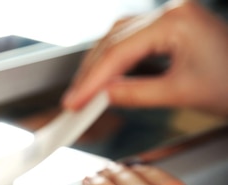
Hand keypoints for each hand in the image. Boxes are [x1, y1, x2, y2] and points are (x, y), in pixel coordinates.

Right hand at [63, 0, 227, 115]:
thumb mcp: (181, 94)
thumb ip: (136, 93)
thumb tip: (101, 95)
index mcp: (176, 21)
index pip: (119, 51)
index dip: (91, 80)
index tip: (74, 101)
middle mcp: (172, 12)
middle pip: (113, 39)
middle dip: (90, 72)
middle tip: (74, 99)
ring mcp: (171, 17)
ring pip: (118, 37)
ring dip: (99, 65)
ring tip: (84, 91)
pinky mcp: (171, 28)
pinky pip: (132, 40)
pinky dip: (115, 60)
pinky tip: (105, 77)